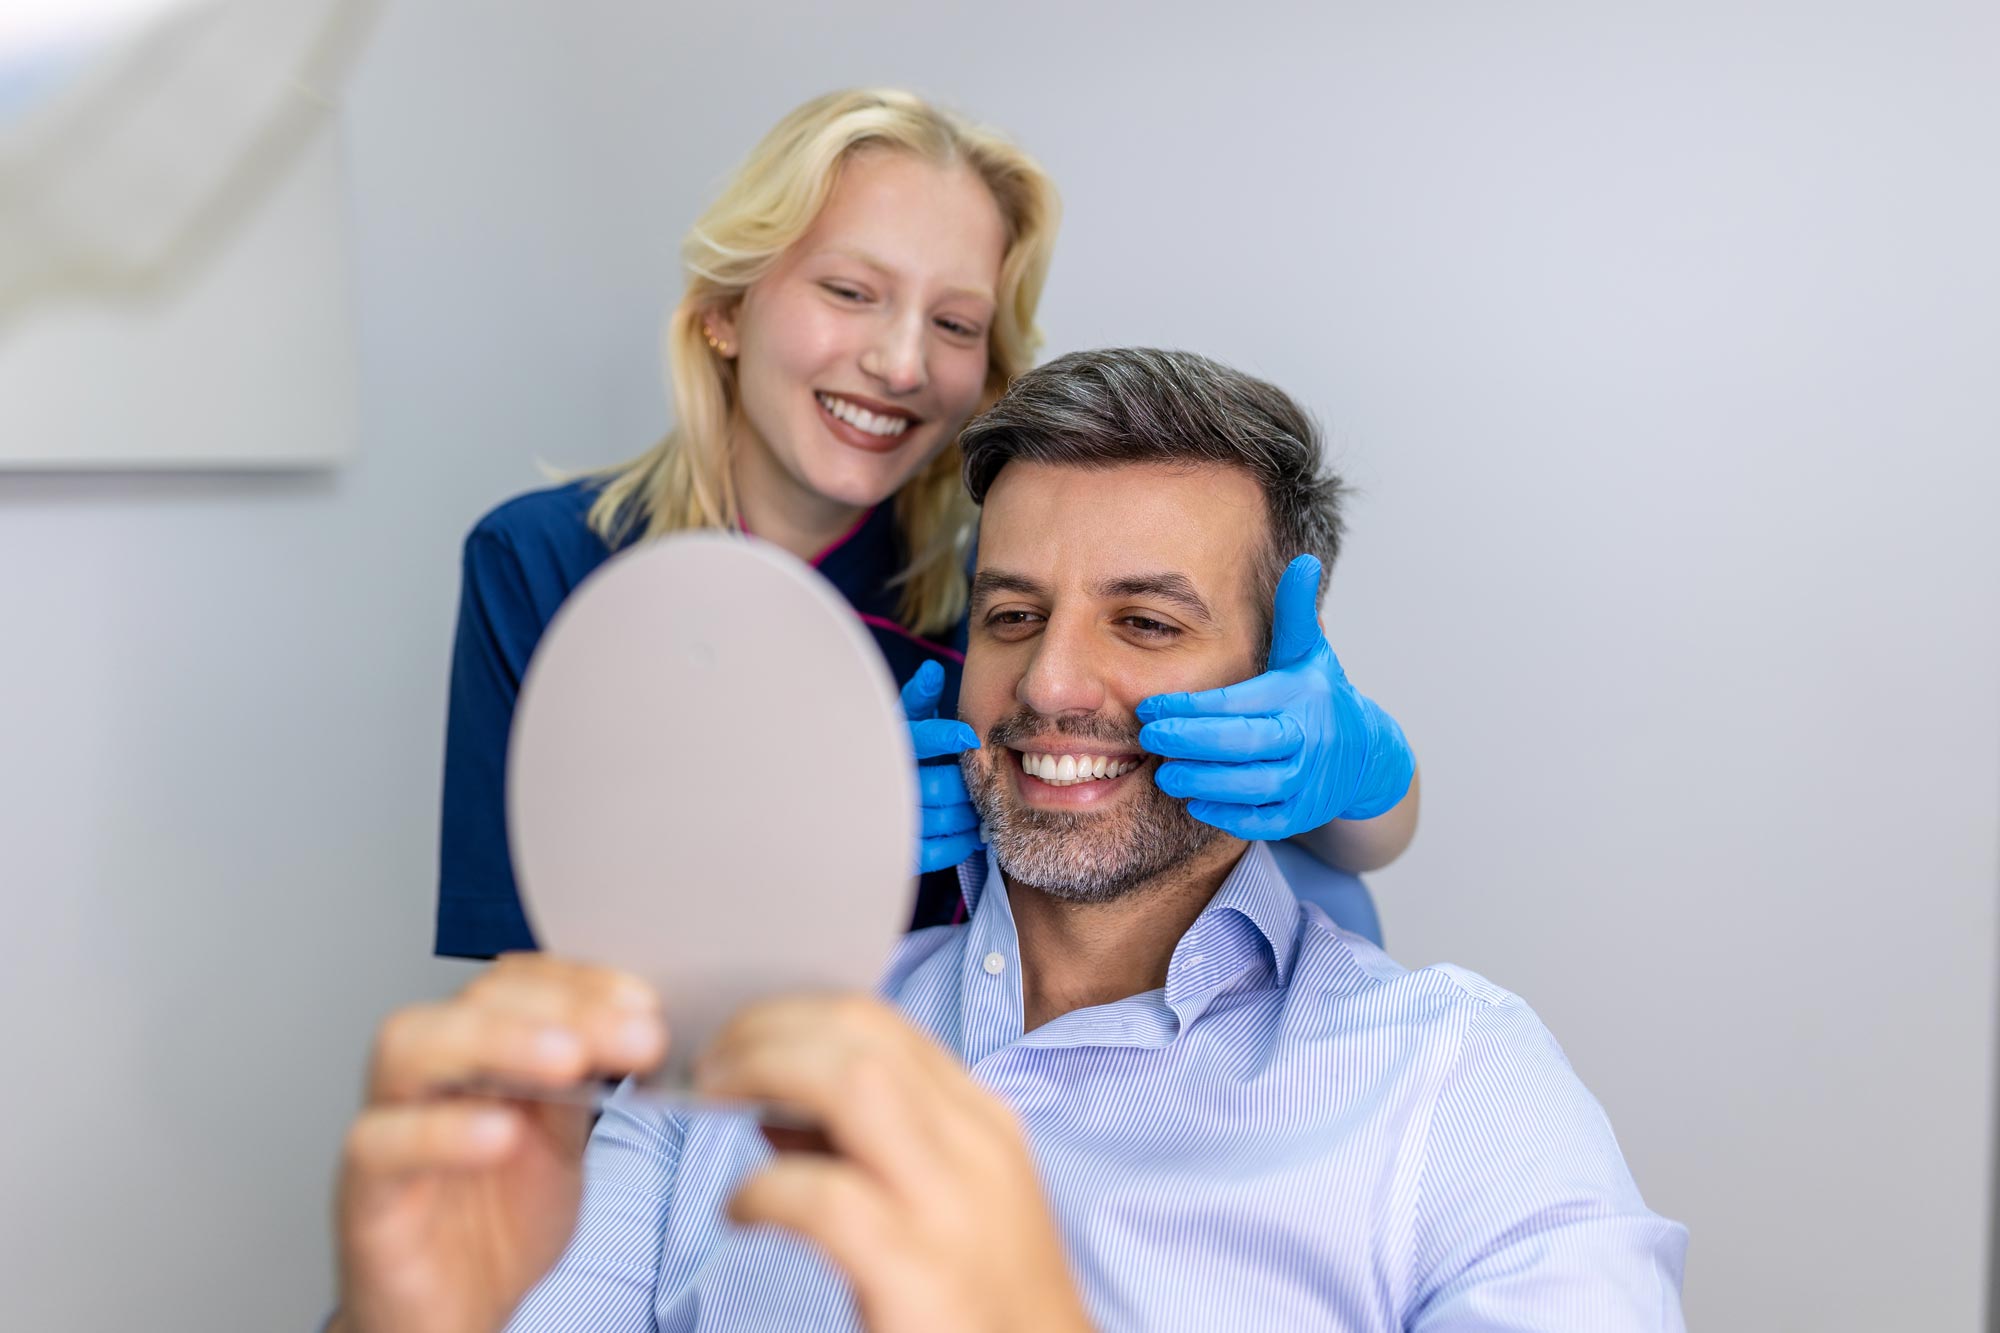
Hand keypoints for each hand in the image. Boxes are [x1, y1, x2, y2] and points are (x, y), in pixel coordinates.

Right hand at [332, 955, 668, 1332]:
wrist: (454, 1316)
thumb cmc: (497, 1225)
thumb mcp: (562, 1143)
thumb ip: (585, 1084)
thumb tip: (642, 1028)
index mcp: (477, 1053)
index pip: (516, 984)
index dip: (581, 982)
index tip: (645, 1003)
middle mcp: (426, 1076)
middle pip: (470, 1003)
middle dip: (559, 1008)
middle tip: (633, 1034)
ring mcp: (387, 1126)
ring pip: (409, 1047)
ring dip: (497, 1042)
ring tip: (569, 1061)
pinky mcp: (364, 1194)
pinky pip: (381, 1145)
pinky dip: (440, 1132)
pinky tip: (501, 1133)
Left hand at [698, 996, 1092, 1332]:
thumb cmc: (979, 1301)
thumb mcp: (944, 1202)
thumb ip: (867, 1146)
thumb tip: (770, 1104)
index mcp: (981, 1123)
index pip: (880, 1024)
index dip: (793, 1015)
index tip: (739, 1038)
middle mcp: (975, 1146)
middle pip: (861, 1034)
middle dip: (768, 1028)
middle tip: (710, 1066)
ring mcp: (952, 1206)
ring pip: (854, 1082)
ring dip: (767, 1072)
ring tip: (715, 1101)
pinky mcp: (920, 1273)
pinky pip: (827, 1199)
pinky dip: (766, 1190)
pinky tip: (742, 1211)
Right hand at [901, 660, 984, 873]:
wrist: (854, 798)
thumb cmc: (894, 751)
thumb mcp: (902, 720)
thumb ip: (920, 697)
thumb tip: (933, 671)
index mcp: (891, 748)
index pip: (919, 738)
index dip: (945, 735)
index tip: (968, 736)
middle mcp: (886, 783)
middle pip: (942, 785)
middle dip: (967, 785)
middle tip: (981, 784)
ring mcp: (890, 819)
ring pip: (945, 819)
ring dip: (970, 814)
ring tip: (976, 808)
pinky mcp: (898, 849)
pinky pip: (938, 851)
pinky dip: (960, 843)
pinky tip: (968, 833)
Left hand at [1136, 554, 1413, 839]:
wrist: (1364, 753)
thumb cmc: (1318, 695)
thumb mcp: (1309, 652)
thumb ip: (1294, 612)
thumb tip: (1304, 561)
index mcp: (1297, 697)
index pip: (1237, 703)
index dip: (1191, 706)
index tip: (1151, 706)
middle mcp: (1306, 739)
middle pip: (1243, 745)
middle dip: (1191, 742)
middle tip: (1149, 738)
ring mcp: (1306, 780)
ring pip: (1251, 785)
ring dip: (1204, 781)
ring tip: (1164, 773)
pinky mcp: (1302, 813)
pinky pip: (1262, 819)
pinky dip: (1228, 814)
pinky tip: (1196, 801)